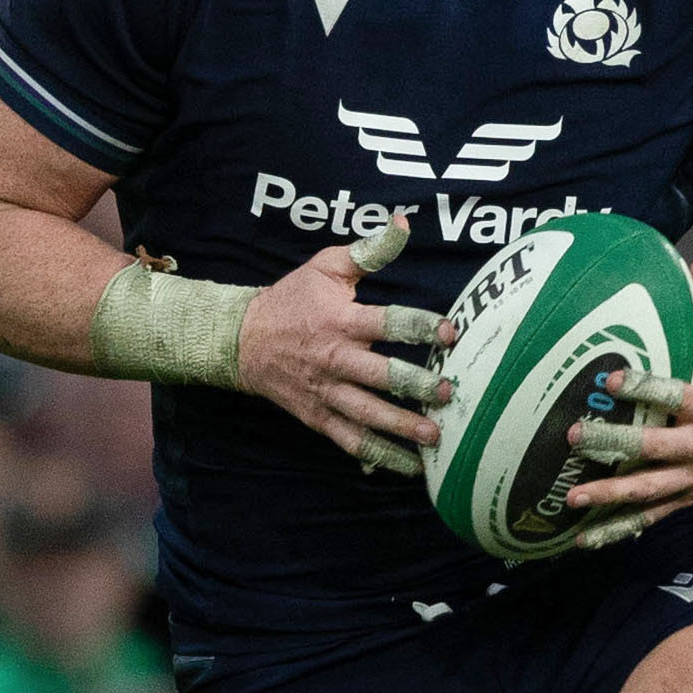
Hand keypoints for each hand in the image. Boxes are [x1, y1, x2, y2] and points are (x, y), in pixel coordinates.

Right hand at [236, 216, 451, 477]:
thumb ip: (369, 250)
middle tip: (449, 393)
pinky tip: (409, 467)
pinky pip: (351, 441)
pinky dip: (379, 457)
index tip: (450, 332)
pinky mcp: (319, 417)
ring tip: (435, 438)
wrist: (242, 341)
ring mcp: (326, 392)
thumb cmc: (292, 300)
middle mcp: (335, 359)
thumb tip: (404, 225)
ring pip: (368, 415)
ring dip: (402, 428)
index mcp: (340, 320)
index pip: (387, 323)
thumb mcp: (326, 266)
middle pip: (381, 375)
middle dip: (417, 386)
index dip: (420, 327)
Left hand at [563, 302, 692, 543]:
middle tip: (573, 438)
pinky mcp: (690, 498)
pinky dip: (619, 529)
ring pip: (649, 491)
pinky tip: (585, 539)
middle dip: (613, 446)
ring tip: (571, 498)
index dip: (644, 387)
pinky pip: (651, 517)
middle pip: (654, 449)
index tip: (612, 379)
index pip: (674, 395)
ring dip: (609, 497)